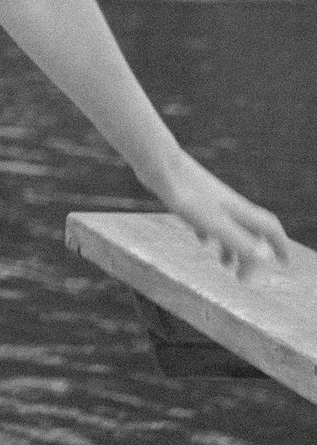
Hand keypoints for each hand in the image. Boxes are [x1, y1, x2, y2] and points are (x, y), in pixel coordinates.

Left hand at [157, 156, 292, 280]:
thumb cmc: (187, 194)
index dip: (280, 245)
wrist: (159, 164)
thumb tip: (264, 258)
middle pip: (249, 231)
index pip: (269, 228)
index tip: (284, 263)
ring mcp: (211, 200)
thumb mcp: (214, 223)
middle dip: (250, 256)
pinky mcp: (192, 197)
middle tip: (243, 280)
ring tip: (226, 266)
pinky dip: (210, 233)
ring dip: (231, 247)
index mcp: (239, 210)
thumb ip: (238, 240)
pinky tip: (203, 239)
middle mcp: (229, 204)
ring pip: (228, 226)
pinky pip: (207, 218)